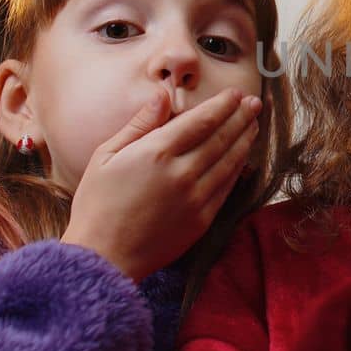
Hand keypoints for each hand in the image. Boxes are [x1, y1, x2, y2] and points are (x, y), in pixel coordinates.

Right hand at [61, 88, 261, 281]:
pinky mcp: (202, 220)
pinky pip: (226, 188)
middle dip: (240, 117)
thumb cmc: (97, 204)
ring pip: (229, 162)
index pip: (201, 120)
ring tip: (254, 125)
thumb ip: (140, 124)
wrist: (103, 257)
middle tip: (254, 103)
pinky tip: (242, 158)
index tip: (234, 94)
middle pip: (221, 138)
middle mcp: (182, 173)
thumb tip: (162, 95)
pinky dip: (238, 170)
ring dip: (244, 140)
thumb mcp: (105, 155)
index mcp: (157, 152)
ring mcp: (195, 198)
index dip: (222, 105)